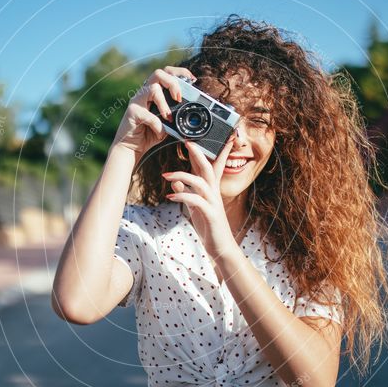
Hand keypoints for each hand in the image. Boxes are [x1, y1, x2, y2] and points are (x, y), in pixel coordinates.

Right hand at [110, 66, 194, 160]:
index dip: (180, 73)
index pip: (166, 73)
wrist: (131, 148)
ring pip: (153, 89)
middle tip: (178, 98)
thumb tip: (190, 114)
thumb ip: (175, 116)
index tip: (192, 80)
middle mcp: (144, 93)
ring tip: (169, 118)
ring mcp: (137, 101)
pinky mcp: (132, 113)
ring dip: (164, 104)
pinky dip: (158, 125)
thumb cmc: (149, 134)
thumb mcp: (167, 124)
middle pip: (158, 73)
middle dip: (172, 83)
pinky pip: (148, 115)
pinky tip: (160, 133)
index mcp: (153, 93)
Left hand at [163, 133, 238, 261]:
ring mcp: (213, 203)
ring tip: (166, 175)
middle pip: (208, 168)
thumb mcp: (194, 208)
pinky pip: (196, 201)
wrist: (221, 248)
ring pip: (201, 182)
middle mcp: (214, 194)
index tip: (201, 138)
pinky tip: (171, 196)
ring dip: (182, 176)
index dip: (209, 151)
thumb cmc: (209, 227)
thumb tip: (175, 182)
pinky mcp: (211, 214)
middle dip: (198, 154)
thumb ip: (186, 194)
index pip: (212, 166)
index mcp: (211, 191)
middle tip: (186, 142)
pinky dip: (182, 196)